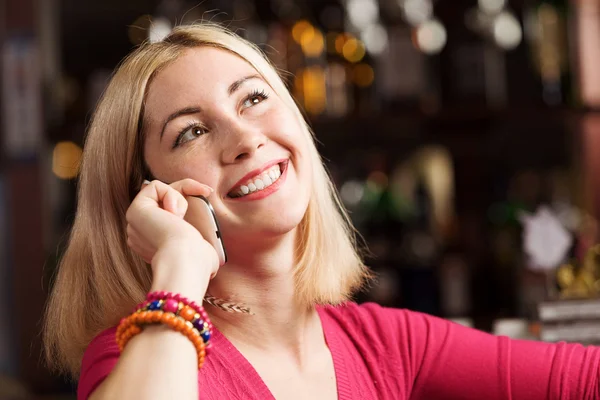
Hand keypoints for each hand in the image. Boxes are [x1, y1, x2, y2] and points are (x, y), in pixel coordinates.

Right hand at [126, 179, 218, 297]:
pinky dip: (170, 194)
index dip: (186, 200)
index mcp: (155, 245)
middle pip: (164, 199)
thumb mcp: (202, 250)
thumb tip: (203, 246)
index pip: (168, 212)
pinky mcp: (136, 211)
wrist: (186, 262)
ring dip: (179, 198)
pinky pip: (154, 187)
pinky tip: (174, 213)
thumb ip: (196, 243)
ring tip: (181, 217)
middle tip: (205, 193)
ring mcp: (137, 223)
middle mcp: (142, 234)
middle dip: (185, 190)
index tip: (207, 193)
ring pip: (160, 192)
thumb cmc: (197, 263)